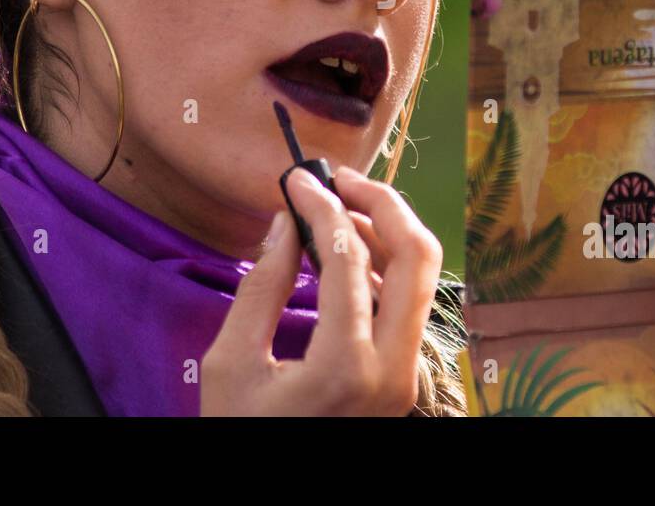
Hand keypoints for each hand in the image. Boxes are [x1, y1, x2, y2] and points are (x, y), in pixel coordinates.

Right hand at [200, 164, 442, 414]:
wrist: (273, 496)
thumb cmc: (240, 435)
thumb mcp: (231, 363)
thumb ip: (262, 286)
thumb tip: (287, 219)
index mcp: (344, 366)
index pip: (346, 255)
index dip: (321, 205)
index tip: (294, 180)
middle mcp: (392, 370)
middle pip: (417, 255)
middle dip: (382, 203)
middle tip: (338, 181)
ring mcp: (406, 377)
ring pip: (423, 278)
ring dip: (388, 231)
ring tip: (340, 209)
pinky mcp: (404, 381)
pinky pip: (409, 306)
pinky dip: (387, 267)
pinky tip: (349, 254)